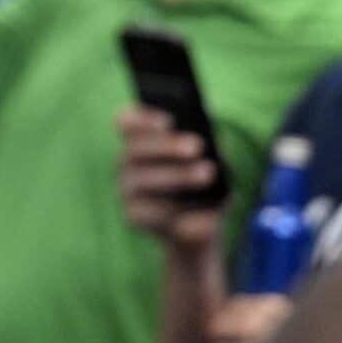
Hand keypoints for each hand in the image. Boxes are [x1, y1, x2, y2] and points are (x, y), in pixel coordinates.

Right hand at [116, 104, 224, 249]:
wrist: (203, 224)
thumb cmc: (208, 181)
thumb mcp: (214, 163)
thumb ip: (211, 154)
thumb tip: (213, 160)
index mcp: (139, 139)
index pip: (126, 122)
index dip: (143, 118)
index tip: (170, 120)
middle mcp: (126, 163)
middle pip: (135, 149)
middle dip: (165, 146)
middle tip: (197, 146)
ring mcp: (126, 190)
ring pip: (141, 178)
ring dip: (175, 174)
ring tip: (208, 173)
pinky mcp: (133, 215)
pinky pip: (147, 211)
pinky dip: (173, 209)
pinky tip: (198, 209)